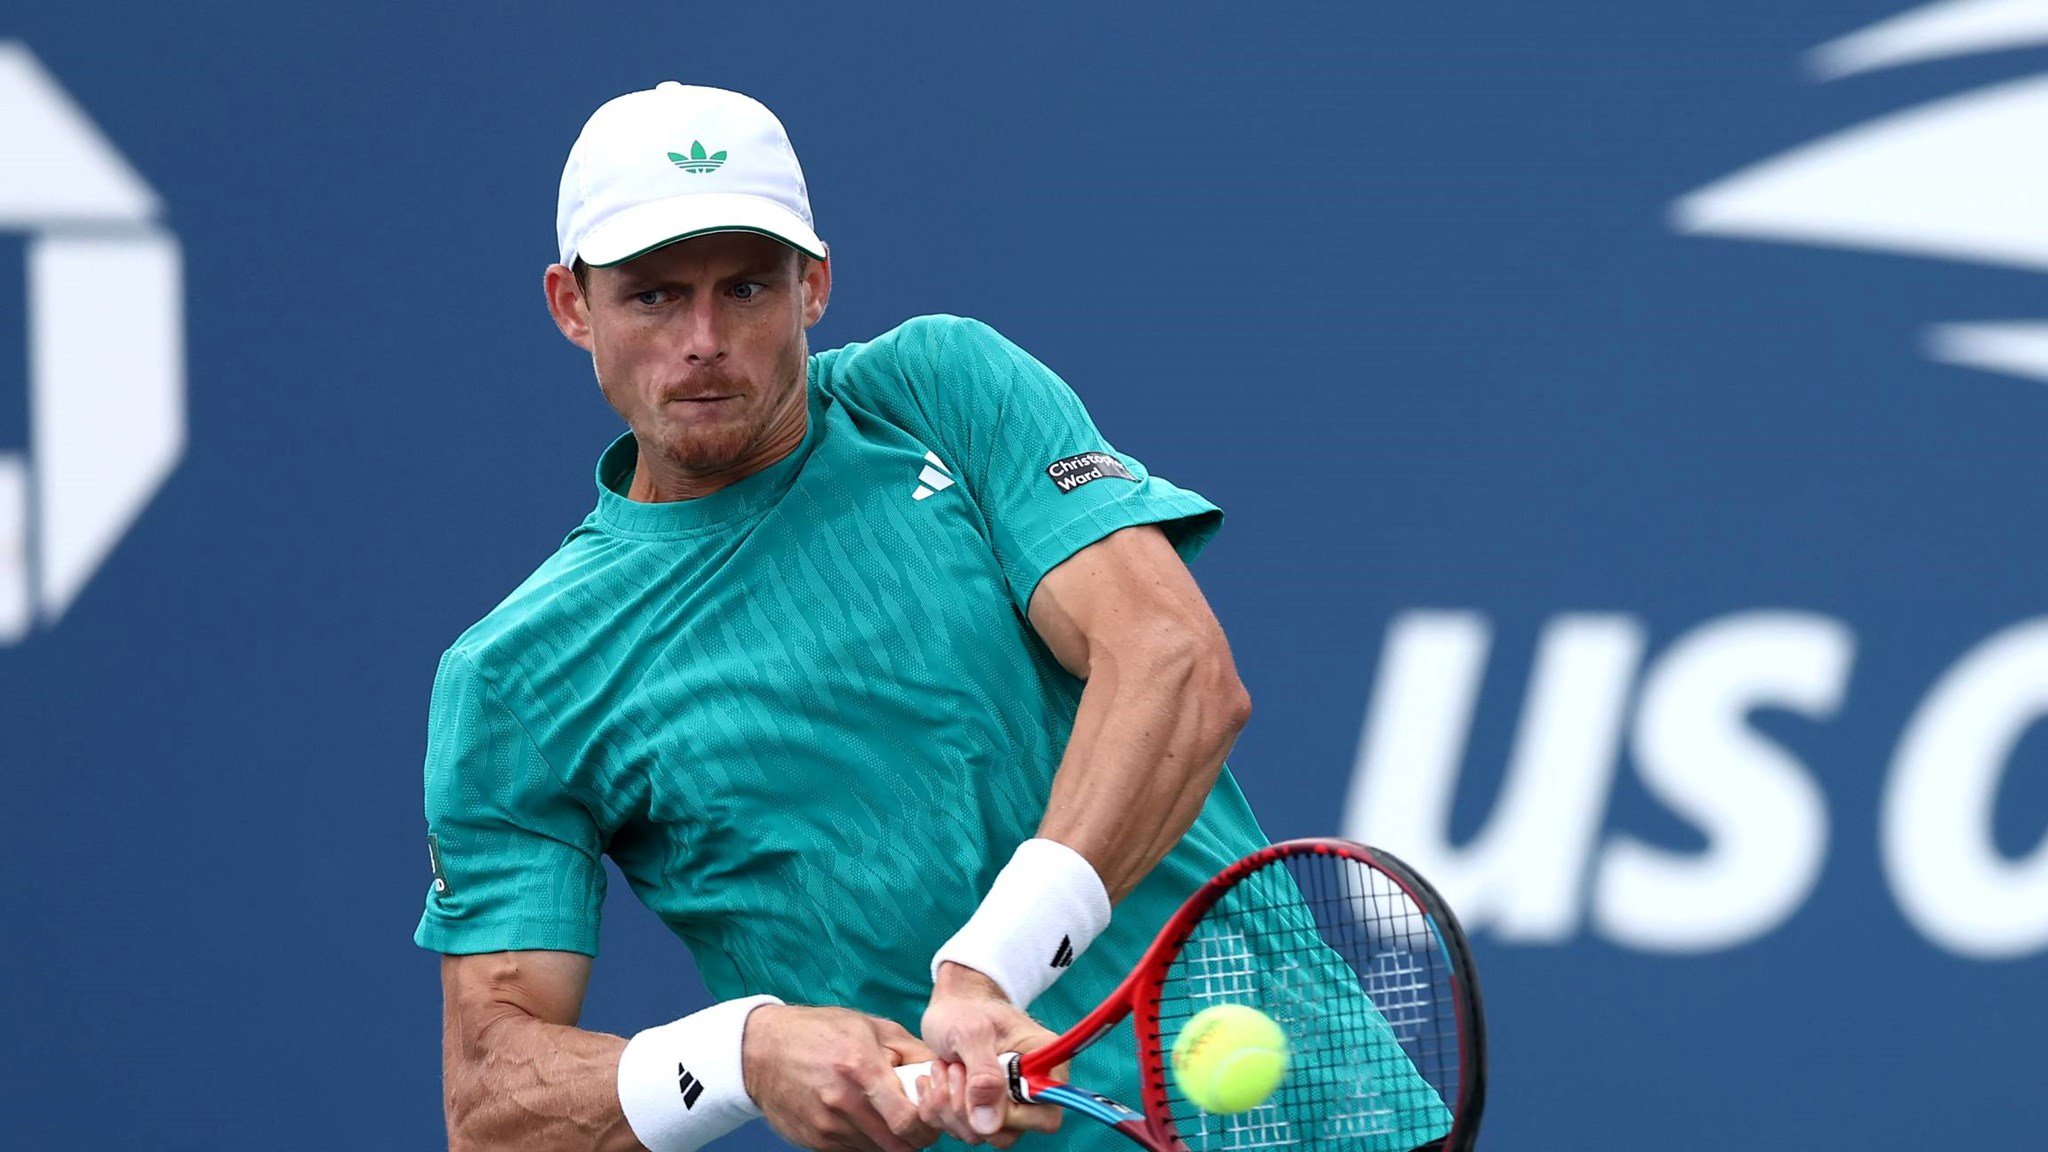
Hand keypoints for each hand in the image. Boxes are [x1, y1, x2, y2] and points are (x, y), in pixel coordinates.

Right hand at [742, 1004, 940, 1151]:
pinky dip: (865, 1140)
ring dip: (889, 1138)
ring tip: (884, 1112)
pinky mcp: (815, 1141)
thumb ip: (910, 1050)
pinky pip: (854, 1151)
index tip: (932, 1113)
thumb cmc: (820, 1031)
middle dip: (915, 1136)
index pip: (909, 1120)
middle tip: (915, 1119)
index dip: (929, 1124)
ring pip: (879, 1151)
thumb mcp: (870, 1026)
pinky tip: (860, 1116)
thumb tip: (944, 1071)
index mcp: (862, 1068)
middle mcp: (844, 1102)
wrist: (761, 1050)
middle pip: (898, 1145)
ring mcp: (827, 1126)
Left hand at [916, 963, 1064, 1146]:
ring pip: (981, 1135)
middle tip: (953, 1069)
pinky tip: (936, 1079)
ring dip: (949, 1107)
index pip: (1045, 1116)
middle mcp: (1030, 1091)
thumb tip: (989, 1123)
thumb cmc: (965, 1011)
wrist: (949, 1007)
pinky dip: (938, 1110)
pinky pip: (960, 1130)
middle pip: (1007, 1133)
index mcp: (1045, 1066)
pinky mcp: (981, 1112)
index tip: (977, 1084)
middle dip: (968, 1109)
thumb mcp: (972, 1034)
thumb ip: (983, 1075)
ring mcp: (1005, 1105)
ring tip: (942, 1068)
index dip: (1008, 1113)